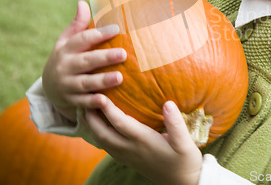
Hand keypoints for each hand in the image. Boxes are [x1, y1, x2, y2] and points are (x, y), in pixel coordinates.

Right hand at [42, 0, 126, 121]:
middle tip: (124, 54)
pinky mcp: (71, 101)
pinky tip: (106, 102)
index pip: (83, 39)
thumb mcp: (66, 41)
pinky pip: (83, 103)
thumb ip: (78, 24)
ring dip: (102, 81)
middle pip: (86, 61)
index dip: (99, 34)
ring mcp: (67, 85)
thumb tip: (83, 2)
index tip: (117, 29)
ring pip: (85, 83)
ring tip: (120, 78)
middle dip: (104, 58)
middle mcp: (65, 67)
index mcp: (66, 49)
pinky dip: (93, 103)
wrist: (49, 88)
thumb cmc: (66, 58)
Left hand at [85, 98, 201, 184]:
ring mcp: (127, 156)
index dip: (108, 109)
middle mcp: (131, 149)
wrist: (183, 183)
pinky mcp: (127, 159)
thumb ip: (176, 123)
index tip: (100, 94)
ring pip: (101, 141)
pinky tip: (98, 124)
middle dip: (91, 117)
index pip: (120, 123)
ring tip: (86, 109)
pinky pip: (106, 146)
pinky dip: (98, 133)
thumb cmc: (185, 161)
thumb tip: (167, 103)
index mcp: (144, 141)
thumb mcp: (186, 143)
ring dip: (91, 125)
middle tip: (84, 98)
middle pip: (102, 133)